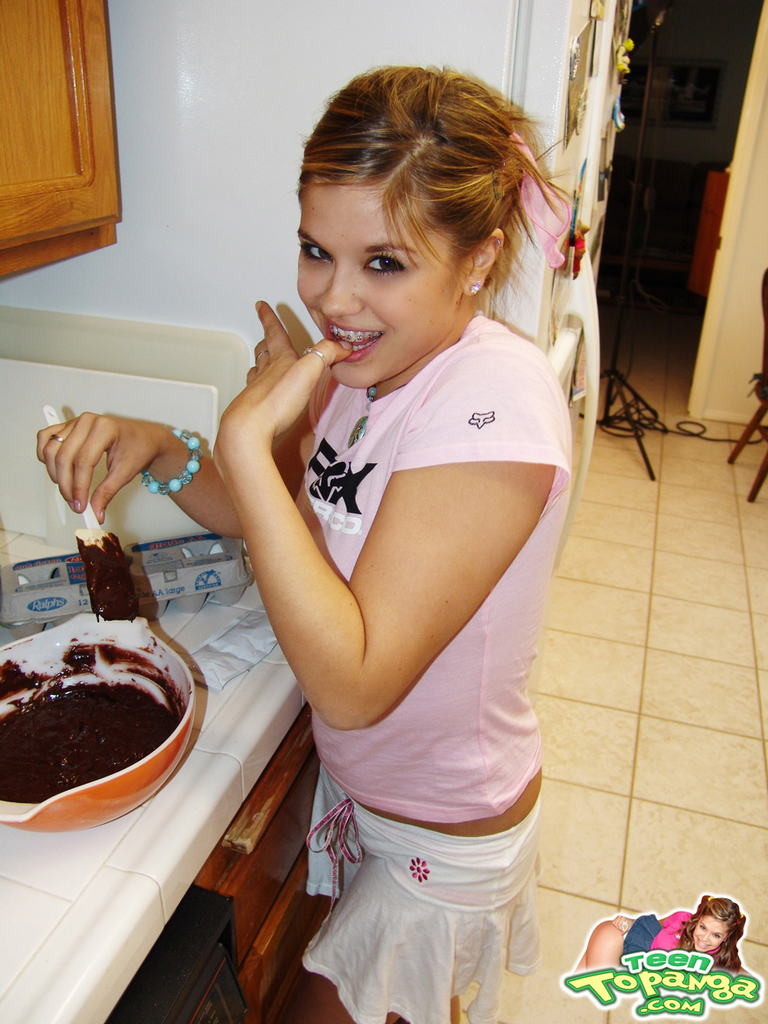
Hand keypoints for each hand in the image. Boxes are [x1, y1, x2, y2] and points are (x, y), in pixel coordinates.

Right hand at [36, 414, 169, 523]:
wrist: (143, 437)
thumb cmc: (138, 448)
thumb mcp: (126, 472)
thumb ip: (107, 492)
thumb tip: (95, 513)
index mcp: (104, 428)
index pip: (84, 461)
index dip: (79, 487)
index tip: (80, 506)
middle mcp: (87, 421)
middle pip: (64, 457)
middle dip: (66, 485)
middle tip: (74, 503)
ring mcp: (74, 422)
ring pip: (51, 449)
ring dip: (54, 473)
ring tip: (68, 490)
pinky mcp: (67, 426)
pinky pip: (45, 438)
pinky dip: (45, 455)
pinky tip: (55, 470)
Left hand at [215, 301, 346, 462]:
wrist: (249, 431)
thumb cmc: (276, 400)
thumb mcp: (308, 370)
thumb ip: (326, 353)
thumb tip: (343, 345)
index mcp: (278, 359)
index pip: (274, 333)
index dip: (269, 318)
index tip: (261, 305)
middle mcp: (264, 373)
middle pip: (264, 352)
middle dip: (266, 341)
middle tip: (265, 334)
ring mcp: (256, 392)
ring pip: (258, 371)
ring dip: (261, 364)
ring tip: (263, 361)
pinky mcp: (254, 412)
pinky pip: (257, 394)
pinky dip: (260, 388)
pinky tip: (263, 395)